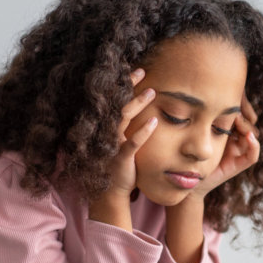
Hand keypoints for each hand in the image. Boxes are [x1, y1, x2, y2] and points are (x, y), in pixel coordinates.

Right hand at [107, 68, 160, 196]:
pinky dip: (143, 132)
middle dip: (129, 86)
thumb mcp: (124, 142)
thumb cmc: (121, 165)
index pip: (116, 100)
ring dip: (137, 103)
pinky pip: (132, 143)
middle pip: (118, 103)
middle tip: (143, 71)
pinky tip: (155, 121)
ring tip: (152, 92)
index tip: (137, 71)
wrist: (112, 191)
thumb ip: (129, 126)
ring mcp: (113, 145)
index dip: (124, 84)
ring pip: (123, 118)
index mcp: (109, 127)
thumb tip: (145, 109)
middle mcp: (108, 132)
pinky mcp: (121, 158)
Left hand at [187, 98, 261, 200]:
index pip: (236, 113)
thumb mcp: (191, 129)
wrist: (184, 177)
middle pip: (246, 122)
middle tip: (234, 111)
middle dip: (243, 116)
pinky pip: (252, 156)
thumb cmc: (183, 152)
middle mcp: (231, 139)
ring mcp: (236, 151)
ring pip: (251, 135)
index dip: (237, 107)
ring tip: (238, 120)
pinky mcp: (237, 164)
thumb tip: (200, 94)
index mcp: (222, 128)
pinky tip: (248, 136)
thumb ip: (198, 116)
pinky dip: (254, 145)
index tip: (229, 101)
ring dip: (247, 127)